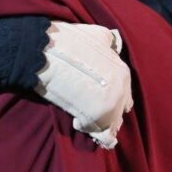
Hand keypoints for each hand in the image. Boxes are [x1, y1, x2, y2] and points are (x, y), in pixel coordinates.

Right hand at [34, 22, 132, 149]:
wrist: (48, 54)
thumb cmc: (69, 42)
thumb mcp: (96, 34)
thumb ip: (109, 42)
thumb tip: (113, 45)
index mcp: (122, 72)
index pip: (123, 92)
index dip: (108, 95)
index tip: (94, 95)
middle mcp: (122, 90)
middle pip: (119, 109)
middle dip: (106, 110)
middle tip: (88, 108)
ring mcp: (112, 106)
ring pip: (112, 124)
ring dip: (99, 122)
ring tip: (82, 117)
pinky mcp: (98, 120)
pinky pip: (104, 137)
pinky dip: (92, 132)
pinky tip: (78, 123)